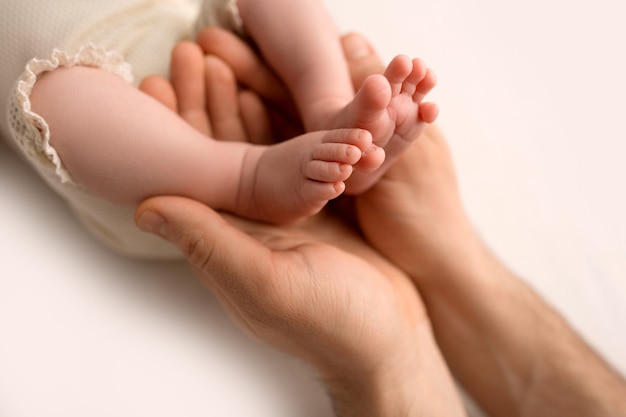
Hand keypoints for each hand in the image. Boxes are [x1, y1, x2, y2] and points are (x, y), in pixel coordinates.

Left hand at [137, 34, 465, 416]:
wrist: (390, 341)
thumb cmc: (328, 324)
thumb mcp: (264, 284)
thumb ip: (207, 243)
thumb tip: (141, 204)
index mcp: (228, 239)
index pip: (190, 171)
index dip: (175, 124)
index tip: (162, 78)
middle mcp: (251, 224)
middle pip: (221, 150)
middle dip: (207, 101)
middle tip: (197, 52)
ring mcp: (287, 215)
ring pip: (260, 146)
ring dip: (247, 101)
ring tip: (232, 61)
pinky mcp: (322, 209)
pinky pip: (301, 153)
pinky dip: (292, 120)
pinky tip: (283, 93)